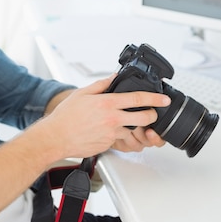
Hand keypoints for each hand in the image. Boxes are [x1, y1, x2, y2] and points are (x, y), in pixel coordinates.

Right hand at [41, 75, 170, 159]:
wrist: (56, 137)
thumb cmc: (66, 116)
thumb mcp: (82, 93)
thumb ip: (101, 85)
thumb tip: (114, 77)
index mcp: (107, 103)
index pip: (137, 98)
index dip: (154, 98)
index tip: (164, 99)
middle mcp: (112, 119)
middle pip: (143, 117)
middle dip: (152, 115)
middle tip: (152, 113)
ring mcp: (111, 134)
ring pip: (132, 130)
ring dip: (132, 126)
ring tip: (120, 121)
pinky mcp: (108, 145)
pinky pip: (119, 139)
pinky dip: (116, 134)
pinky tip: (104, 130)